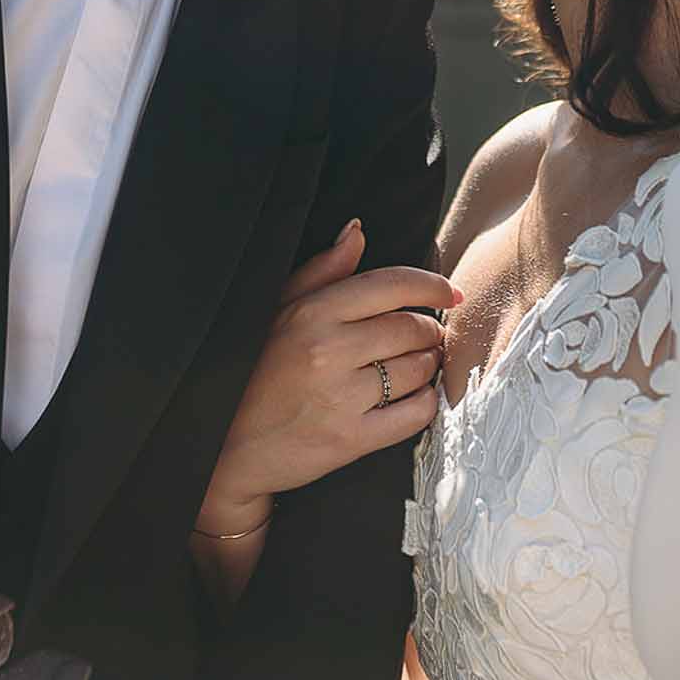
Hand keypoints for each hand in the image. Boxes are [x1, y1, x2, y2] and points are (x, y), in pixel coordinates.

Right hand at [195, 221, 459, 533]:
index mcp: (313, 313)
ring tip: (417, 363)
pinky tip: (414, 396)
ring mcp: (341, 398)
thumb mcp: (279, 312)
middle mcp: (328, 352)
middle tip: (428, 332)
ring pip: (417, 369)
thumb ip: (322, 271)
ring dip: (428, 363)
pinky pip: (415, 414)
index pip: (390, 285)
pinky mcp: (351, 440)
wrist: (230, 447)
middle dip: (429, 328)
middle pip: (411, 327)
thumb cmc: (257, 372)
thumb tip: (356, 233)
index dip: (430, 284)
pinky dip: (426, 402)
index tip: (449, 290)